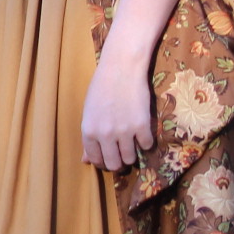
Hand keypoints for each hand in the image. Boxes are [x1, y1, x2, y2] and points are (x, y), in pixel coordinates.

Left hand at [81, 53, 156, 171]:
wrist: (121, 68)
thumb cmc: (101, 88)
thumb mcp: (89, 112)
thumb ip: (89, 137)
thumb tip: (86, 160)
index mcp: (89, 131)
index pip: (95, 159)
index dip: (102, 162)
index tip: (108, 159)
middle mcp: (105, 135)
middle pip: (114, 164)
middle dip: (118, 163)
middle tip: (122, 156)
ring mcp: (125, 131)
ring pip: (131, 158)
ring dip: (132, 154)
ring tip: (132, 143)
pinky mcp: (142, 126)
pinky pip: (147, 146)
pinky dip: (146, 142)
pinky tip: (142, 132)